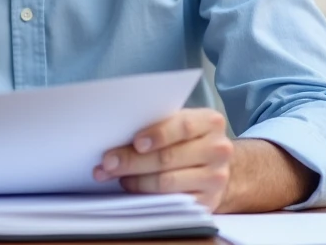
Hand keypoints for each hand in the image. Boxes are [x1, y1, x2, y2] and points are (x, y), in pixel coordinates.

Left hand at [93, 108, 233, 211]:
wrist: (215, 168)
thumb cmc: (188, 140)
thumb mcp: (180, 124)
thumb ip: (158, 124)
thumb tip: (118, 133)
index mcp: (210, 123)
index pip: (183, 126)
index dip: (157, 135)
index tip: (135, 142)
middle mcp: (218, 150)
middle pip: (169, 157)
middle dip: (132, 160)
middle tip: (107, 162)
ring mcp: (215, 179)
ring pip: (166, 182)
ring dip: (134, 180)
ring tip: (114, 175)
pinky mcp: (207, 202)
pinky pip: (170, 201)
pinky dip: (146, 195)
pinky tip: (131, 188)